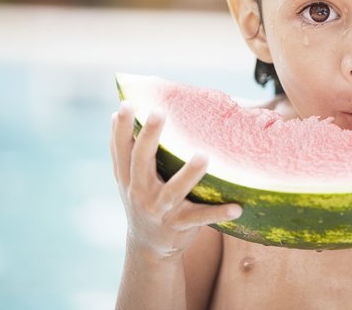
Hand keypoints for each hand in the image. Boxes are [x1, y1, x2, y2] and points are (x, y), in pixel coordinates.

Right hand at [110, 102, 241, 260]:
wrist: (148, 247)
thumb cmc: (143, 199)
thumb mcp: (129, 178)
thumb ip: (123, 150)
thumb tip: (115, 112)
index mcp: (129, 178)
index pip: (122, 149)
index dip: (122, 128)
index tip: (126, 104)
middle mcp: (141, 192)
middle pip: (142, 162)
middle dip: (149, 137)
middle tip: (159, 113)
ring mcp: (161, 210)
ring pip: (174, 191)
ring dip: (188, 174)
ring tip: (203, 156)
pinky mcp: (180, 225)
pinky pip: (202, 217)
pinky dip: (219, 213)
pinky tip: (237, 207)